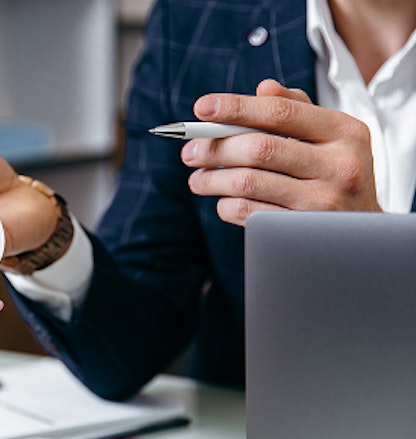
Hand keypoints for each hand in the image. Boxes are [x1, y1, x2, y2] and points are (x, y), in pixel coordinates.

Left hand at [182, 79, 380, 224]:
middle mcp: (338, 165)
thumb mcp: (332, 138)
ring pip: (247, 182)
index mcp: (344, 131)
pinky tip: (221, 201)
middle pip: (258, 148)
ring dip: (211, 179)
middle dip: (214, 148)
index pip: (280, 112)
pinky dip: (225, 205)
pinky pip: (248, 213)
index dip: (236, 107)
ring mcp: (322, 201)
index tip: (201, 108)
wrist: (364, 235)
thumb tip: (263, 88)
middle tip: (189, 152)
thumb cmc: (338, 175)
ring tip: (196, 179)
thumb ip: (297, 109)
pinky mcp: (301, 230)